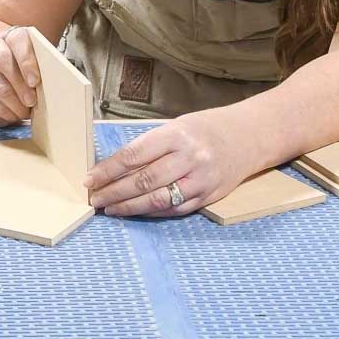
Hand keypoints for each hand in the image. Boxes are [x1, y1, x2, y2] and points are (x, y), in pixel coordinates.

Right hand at [0, 26, 40, 125]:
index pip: (18, 39)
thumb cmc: (25, 72)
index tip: (36, 80)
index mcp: (11, 37)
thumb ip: (45, 69)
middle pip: (1, 59)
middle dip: (19, 84)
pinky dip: (2, 111)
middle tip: (32, 101)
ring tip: (25, 112)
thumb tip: (59, 84)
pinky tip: (13, 115)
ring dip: (12, 102)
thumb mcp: (37, 66)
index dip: (27, 60)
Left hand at [83, 111, 248, 216]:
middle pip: (143, 180)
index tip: (90, 179)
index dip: (108, 170)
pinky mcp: (208, 196)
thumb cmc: (206, 129)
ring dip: (130, 207)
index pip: (134, 155)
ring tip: (110, 208)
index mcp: (178, 135)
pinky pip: (175, 209)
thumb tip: (113, 167)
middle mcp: (190, 157)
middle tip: (95, 198)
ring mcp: (201, 179)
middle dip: (114, 192)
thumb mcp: (177, 126)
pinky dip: (152, 212)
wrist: (248, 137)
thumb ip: (150, 146)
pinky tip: (137, 211)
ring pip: (158, 200)